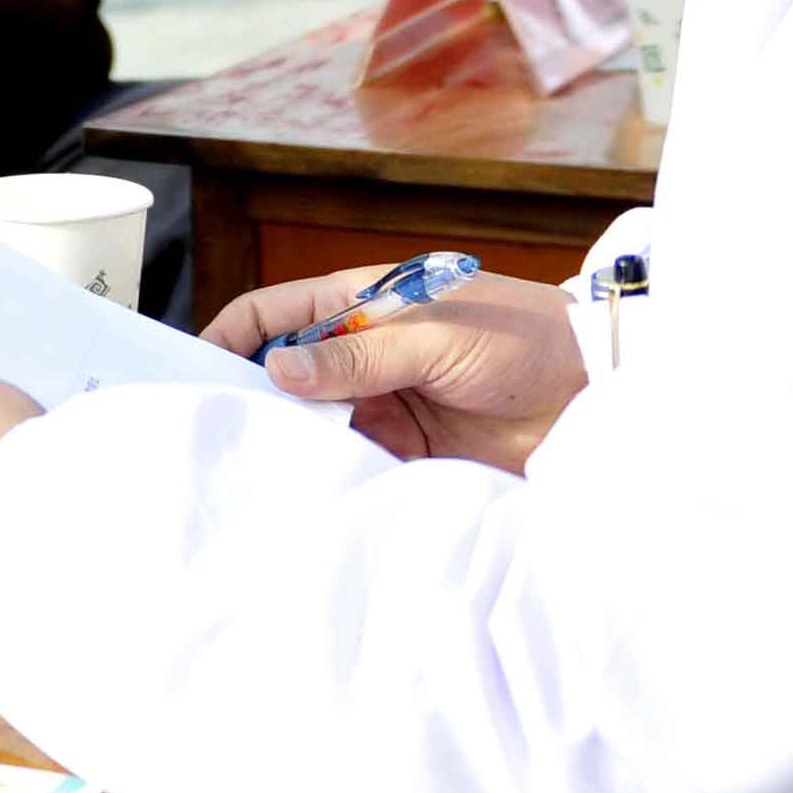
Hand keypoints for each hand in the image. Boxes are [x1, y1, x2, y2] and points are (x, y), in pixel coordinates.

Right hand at [201, 266, 585, 472]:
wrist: (598, 394)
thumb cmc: (524, 339)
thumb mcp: (436, 337)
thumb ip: (359, 358)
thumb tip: (276, 367)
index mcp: (364, 303)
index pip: (276, 312)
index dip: (232, 336)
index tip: (194, 372)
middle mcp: (366, 352)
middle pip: (286, 372)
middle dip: (253, 397)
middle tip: (218, 433)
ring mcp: (386, 401)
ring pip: (315, 421)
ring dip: (293, 440)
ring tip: (259, 468)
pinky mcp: (411, 449)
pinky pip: (354, 460)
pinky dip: (331, 472)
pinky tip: (311, 489)